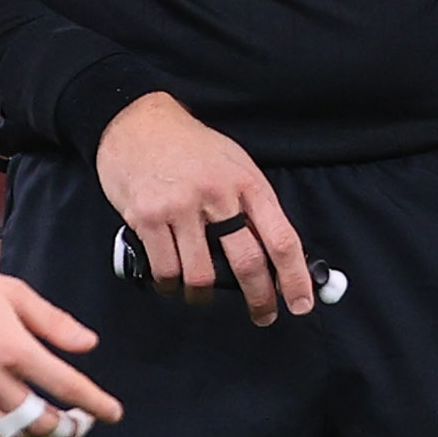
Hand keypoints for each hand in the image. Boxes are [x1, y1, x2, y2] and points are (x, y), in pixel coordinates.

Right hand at [0, 264, 121, 436]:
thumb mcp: (14, 292)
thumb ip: (54, 322)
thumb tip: (88, 344)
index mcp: (14, 348)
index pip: (67, 386)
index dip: (96, 404)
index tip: (111, 414)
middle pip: (42, 422)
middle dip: (69, 428)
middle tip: (79, 425)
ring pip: (11, 434)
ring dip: (37, 436)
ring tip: (48, 429)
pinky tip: (9, 427)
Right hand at [94, 91, 314, 321]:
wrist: (136, 122)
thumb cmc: (189, 147)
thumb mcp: (234, 164)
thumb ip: (252, 205)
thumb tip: (274, 254)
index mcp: (246, 182)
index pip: (281, 237)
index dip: (295, 276)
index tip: (301, 302)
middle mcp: (217, 194)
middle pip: (247, 262)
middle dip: (260, 298)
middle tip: (263, 314)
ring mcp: (181, 207)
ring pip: (201, 275)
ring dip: (204, 295)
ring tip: (201, 294)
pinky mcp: (148, 217)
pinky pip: (165, 270)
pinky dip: (170, 284)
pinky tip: (171, 279)